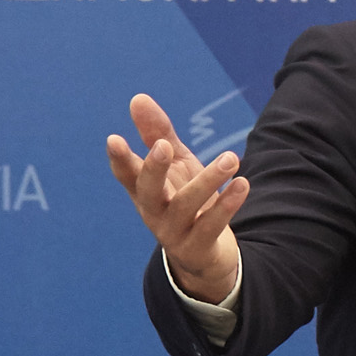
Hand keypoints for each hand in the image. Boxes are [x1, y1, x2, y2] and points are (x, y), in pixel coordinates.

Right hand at [106, 92, 248, 302]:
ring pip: (187, 205)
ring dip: (209, 180)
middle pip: (148, 191)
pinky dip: (227, 205)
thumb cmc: (186, 202)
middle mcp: (154, 212)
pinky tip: (242, 184)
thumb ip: (158, 134)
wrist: (205, 257)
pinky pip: (212, 225)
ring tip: (231, 158)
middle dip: (154, 169)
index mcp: (144, 191)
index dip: (119, 159)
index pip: (127, 174)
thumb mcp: (176, 167)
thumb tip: (137, 98)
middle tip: (164, 147)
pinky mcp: (197, 248)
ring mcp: (174, 232)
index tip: (114, 139)